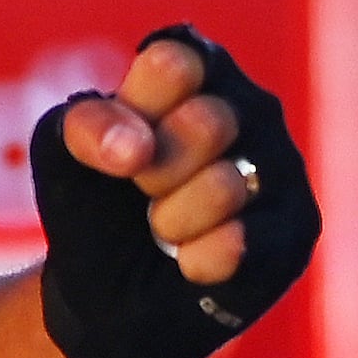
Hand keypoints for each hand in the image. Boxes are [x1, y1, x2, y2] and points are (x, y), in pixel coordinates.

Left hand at [50, 34, 264, 292]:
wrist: (106, 292)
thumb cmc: (92, 203)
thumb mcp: (62, 153)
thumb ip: (85, 125)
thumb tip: (137, 149)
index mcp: (197, 70)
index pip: (175, 64)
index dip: (134, 114)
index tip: (119, 150)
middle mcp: (249, 107)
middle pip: (205, 124)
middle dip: (155, 173)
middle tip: (144, 192)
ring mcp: (280, 166)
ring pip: (227, 186)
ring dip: (172, 221)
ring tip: (166, 228)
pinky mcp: (294, 227)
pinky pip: (243, 243)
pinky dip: (197, 261)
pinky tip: (189, 262)